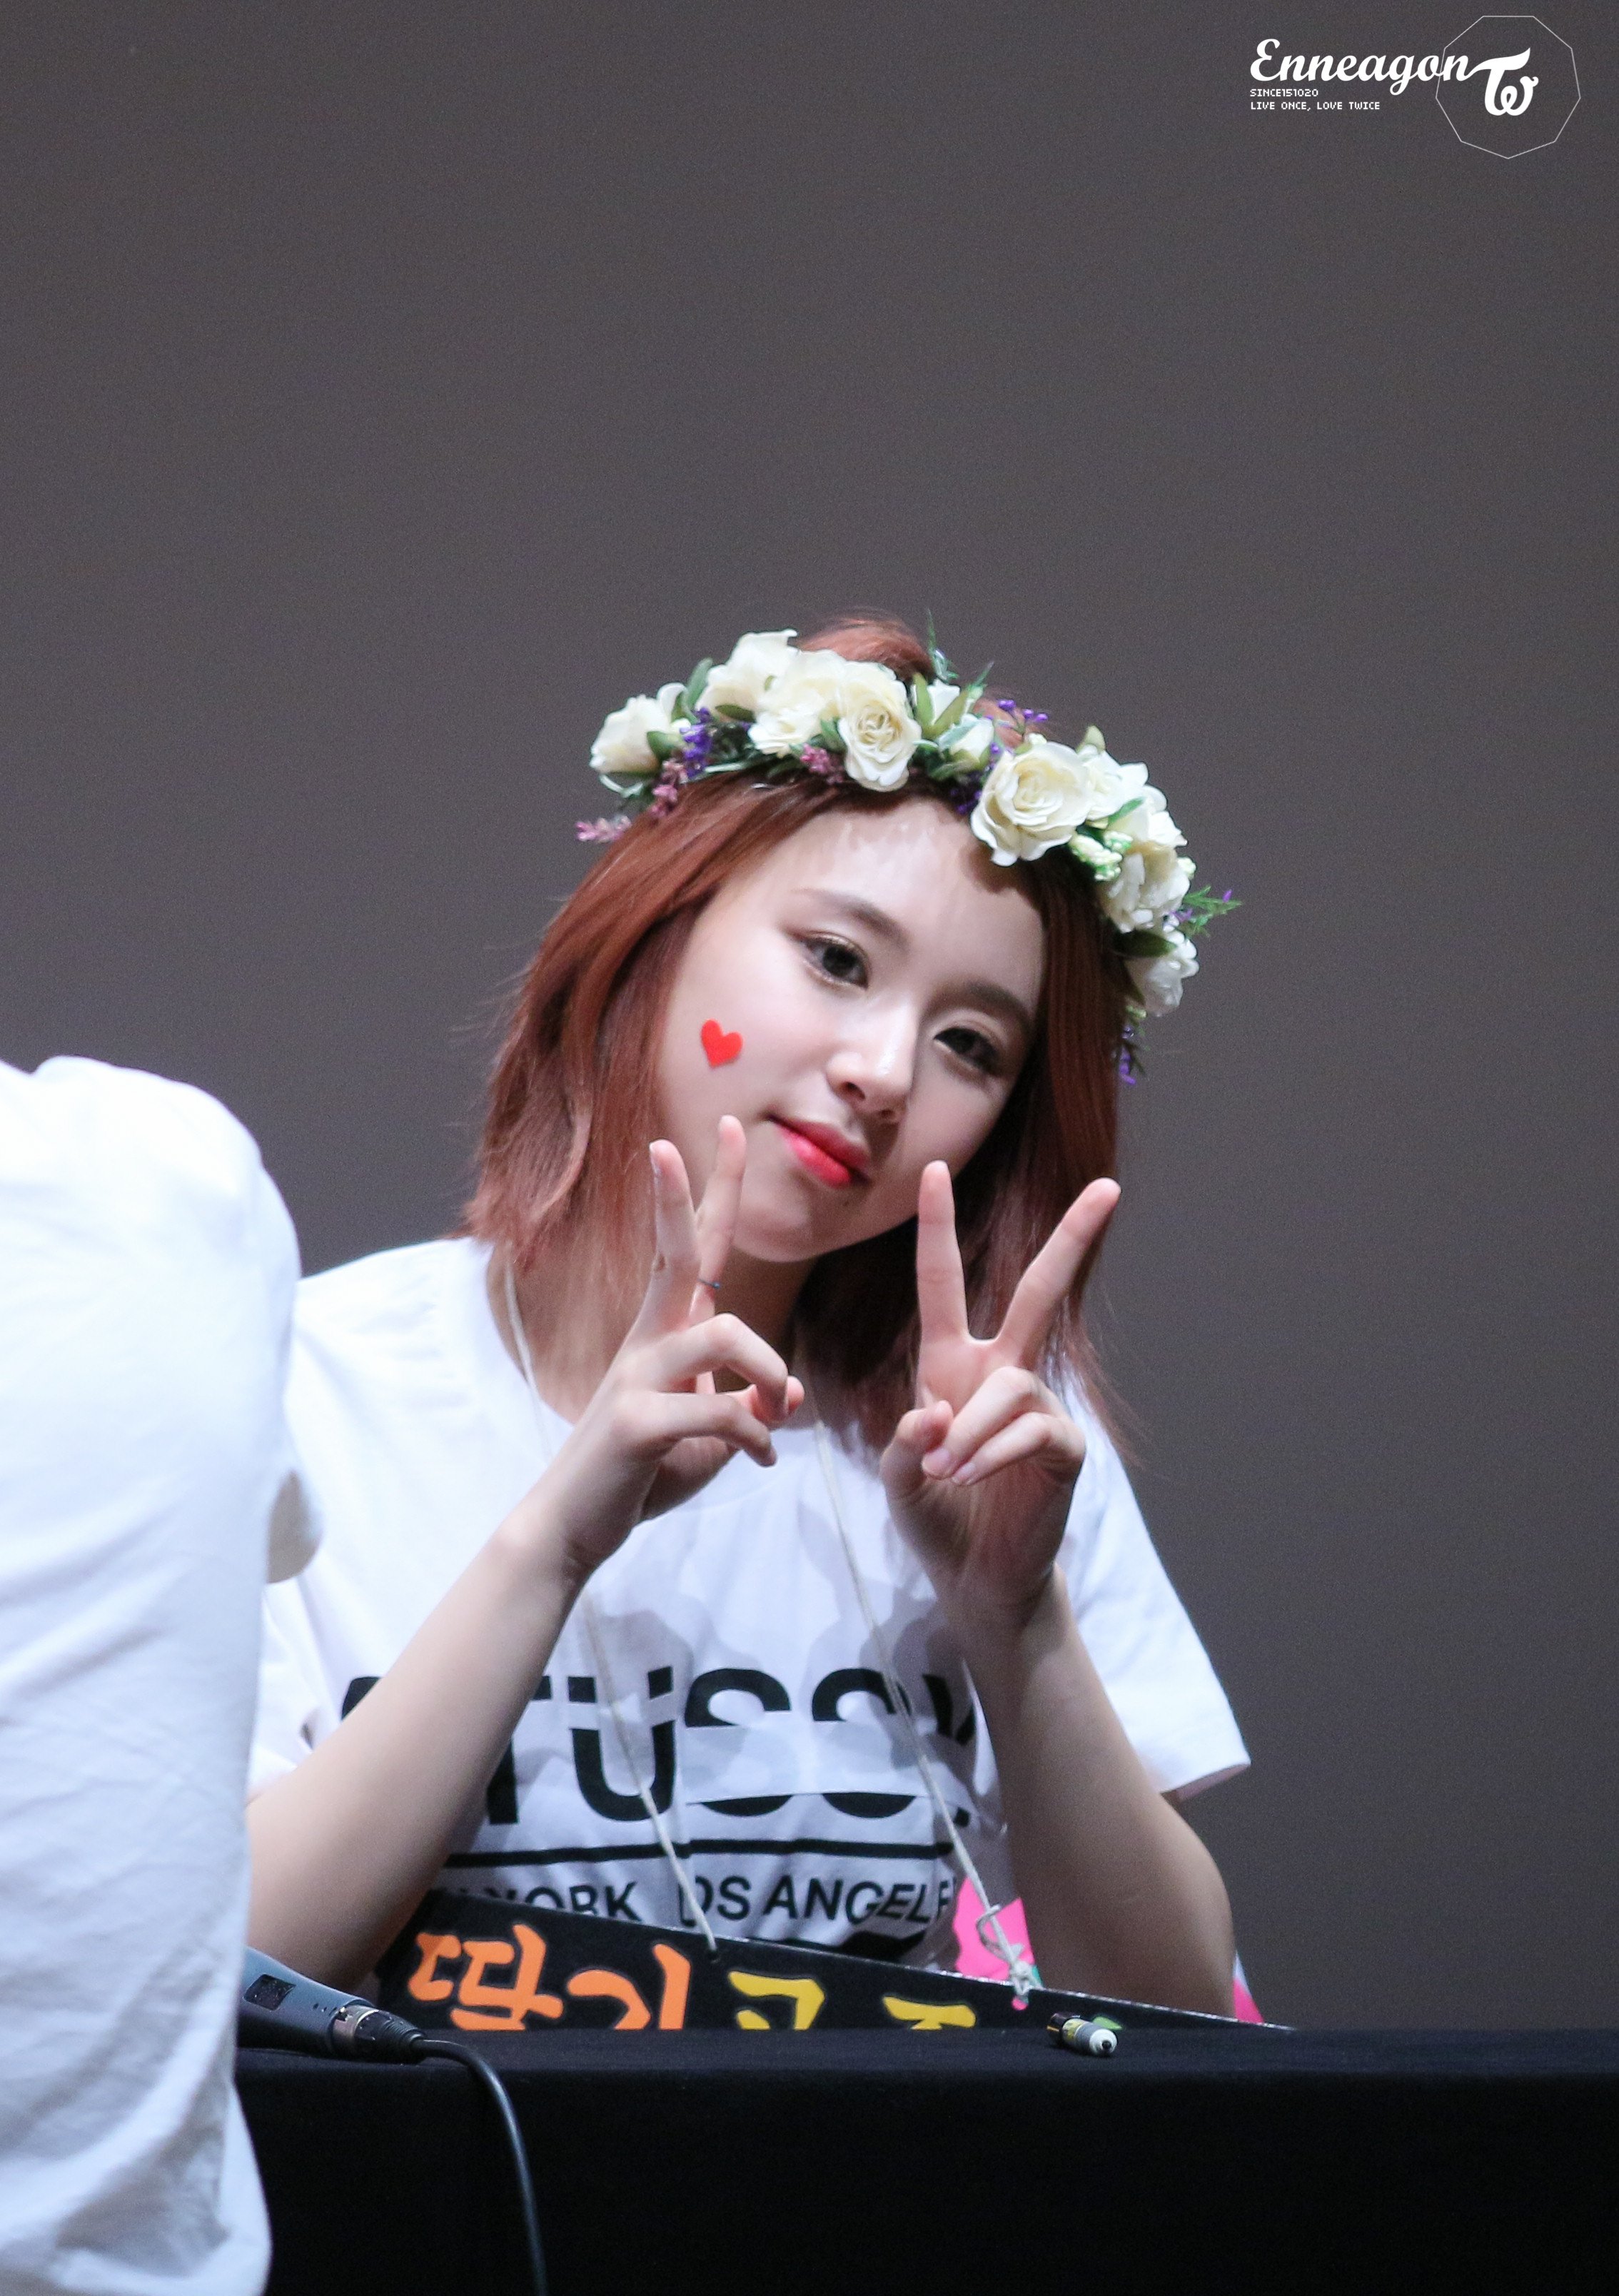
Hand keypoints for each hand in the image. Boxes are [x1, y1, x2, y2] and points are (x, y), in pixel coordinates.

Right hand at [522, 1119, 802, 1582]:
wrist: (571, 1528)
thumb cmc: (640, 1475)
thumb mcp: (708, 1436)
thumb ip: (749, 1407)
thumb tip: (790, 1392)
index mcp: (664, 1334)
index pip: (692, 1248)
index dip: (710, 1190)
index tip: (729, 1129)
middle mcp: (647, 1342)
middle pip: (680, 1252)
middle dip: (697, 1191)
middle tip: (711, 1131)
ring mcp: (636, 1378)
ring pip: (726, 1333)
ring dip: (769, 1371)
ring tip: (774, 1414)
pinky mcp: (635, 1423)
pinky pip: (722, 1409)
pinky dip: (756, 1435)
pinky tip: (762, 1461)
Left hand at [879, 1162, 1119, 1630]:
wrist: (974, 1577)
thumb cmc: (936, 1517)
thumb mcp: (899, 1476)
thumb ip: (905, 1442)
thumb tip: (938, 1414)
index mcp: (952, 1364)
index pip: (943, 1283)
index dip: (937, 1228)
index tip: (934, 1170)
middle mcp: (1001, 1372)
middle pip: (1039, 1292)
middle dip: (1074, 1240)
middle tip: (1109, 1188)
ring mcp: (1039, 1406)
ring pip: (1010, 1387)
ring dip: (971, 1432)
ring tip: (945, 1472)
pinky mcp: (1064, 1446)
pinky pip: (1032, 1429)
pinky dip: (993, 1453)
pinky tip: (970, 1478)